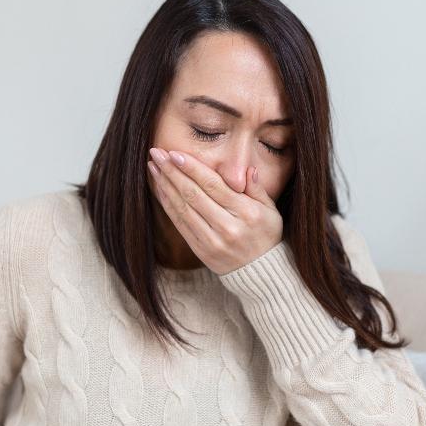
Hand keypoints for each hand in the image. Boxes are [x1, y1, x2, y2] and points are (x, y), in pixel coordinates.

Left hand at [147, 147, 282, 274]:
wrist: (260, 272)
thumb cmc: (266, 235)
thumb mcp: (271, 211)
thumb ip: (257, 188)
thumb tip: (247, 169)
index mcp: (246, 213)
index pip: (213, 184)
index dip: (191, 168)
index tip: (174, 153)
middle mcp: (227, 226)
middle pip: (193, 194)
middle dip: (172, 171)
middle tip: (157, 153)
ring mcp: (212, 240)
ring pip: (183, 208)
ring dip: (166, 186)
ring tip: (154, 168)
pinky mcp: (200, 249)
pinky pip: (180, 224)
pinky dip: (168, 205)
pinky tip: (161, 190)